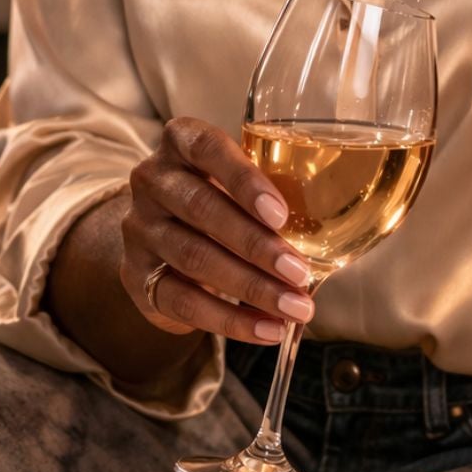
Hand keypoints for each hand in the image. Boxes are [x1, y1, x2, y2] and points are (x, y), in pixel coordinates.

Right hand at [121, 117, 313, 344]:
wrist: (161, 232)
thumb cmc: (220, 196)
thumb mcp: (238, 179)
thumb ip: (273, 188)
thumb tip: (334, 227)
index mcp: (181, 141)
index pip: (206, 148)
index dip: (244, 181)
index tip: (281, 214)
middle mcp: (153, 179)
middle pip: (202, 209)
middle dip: (256, 246)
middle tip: (300, 273)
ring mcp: (140, 228)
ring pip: (194, 258)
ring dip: (251, 287)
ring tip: (294, 308)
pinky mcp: (137, 275)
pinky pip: (183, 301)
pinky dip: (230, 320)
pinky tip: (267, 330)